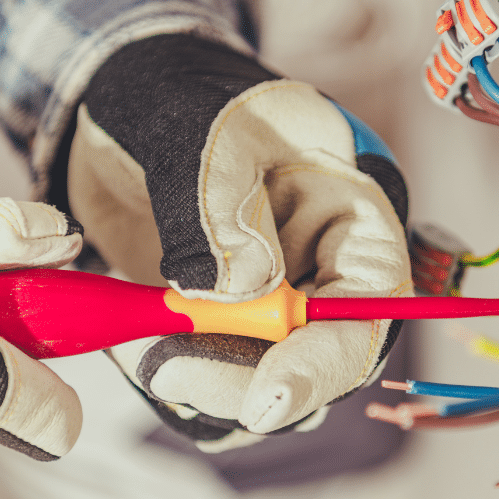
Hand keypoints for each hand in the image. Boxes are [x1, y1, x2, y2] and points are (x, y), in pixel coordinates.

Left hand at [67, 33, 411, 450]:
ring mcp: (273, 303)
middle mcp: (323, 270)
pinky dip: (178, 377)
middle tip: (166, 365)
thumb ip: (218, 202)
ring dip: (201, 380)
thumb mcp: (203, 130)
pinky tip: (138, 347)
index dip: (326, 361)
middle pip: (314, 360)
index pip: (369, 305)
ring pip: (260, 379)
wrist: (129, 110)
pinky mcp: (223, 325)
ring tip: (139, 344)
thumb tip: (239, 290)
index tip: (266, 399)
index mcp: (352, 215)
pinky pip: (215, 376)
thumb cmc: (182, 98)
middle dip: (244, 379)